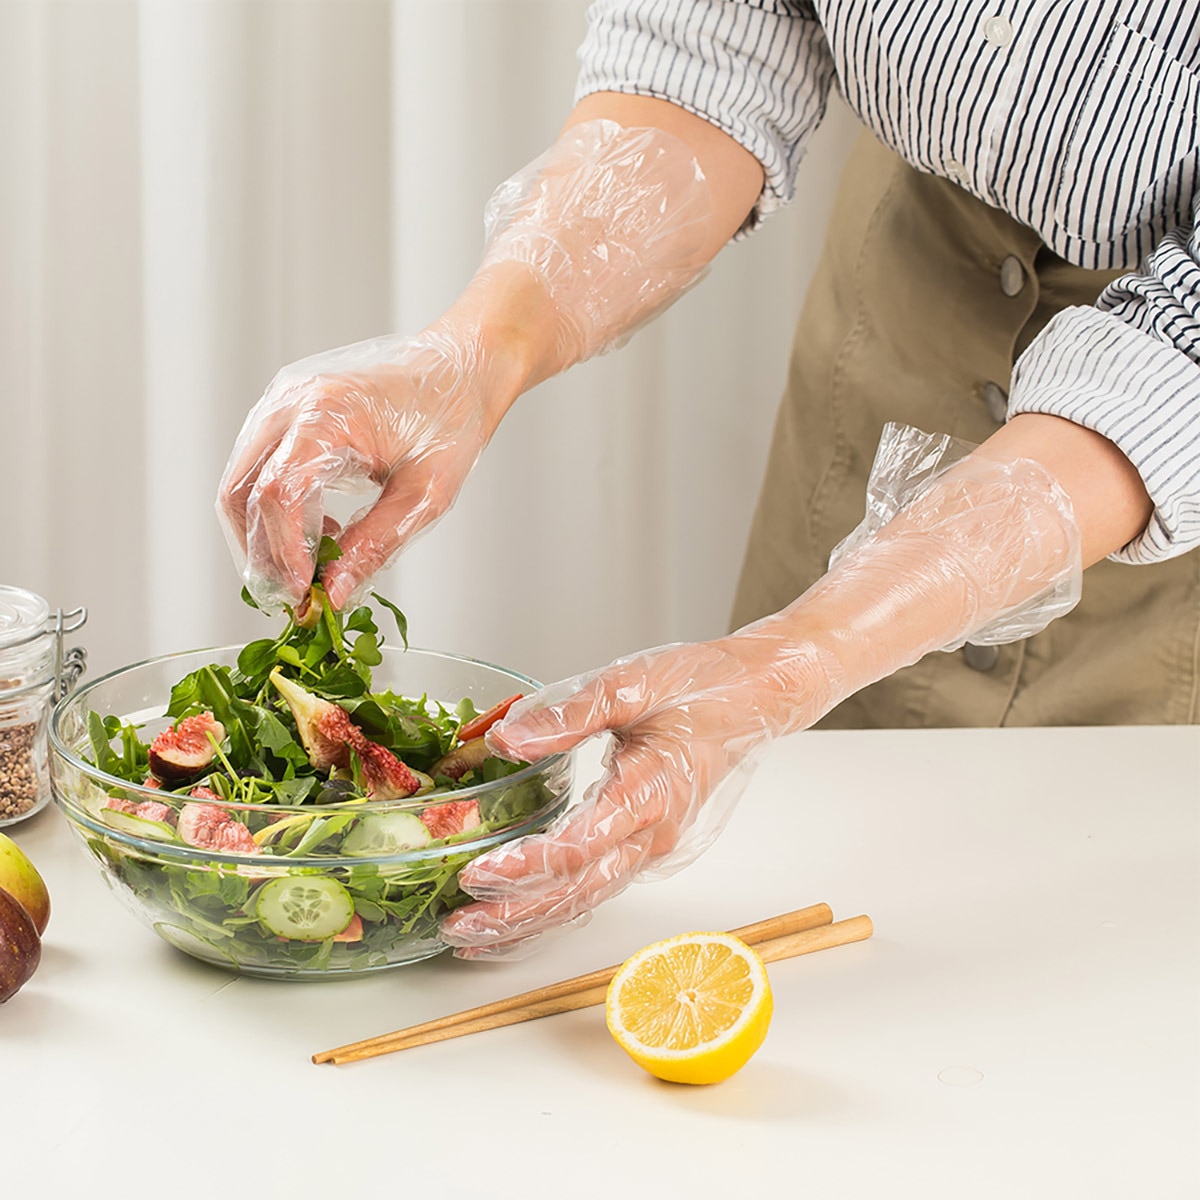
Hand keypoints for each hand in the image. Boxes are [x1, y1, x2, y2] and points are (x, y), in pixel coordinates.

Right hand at [218, 325, 512, 611]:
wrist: (462, 366)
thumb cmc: (452, 419)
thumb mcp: (425, 494)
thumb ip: (375, 545)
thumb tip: (332, 594)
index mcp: (327, 413)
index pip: (277, 494)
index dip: (284, 552)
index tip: (304, 593)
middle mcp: (291, 402)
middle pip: (241, 492)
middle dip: (262, 553)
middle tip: (297, 596)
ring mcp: (282, 403)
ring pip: (242, 484)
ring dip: (266, 535)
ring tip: (316, 566)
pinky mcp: (287, 412)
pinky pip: (260, 469)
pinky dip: (277, 510)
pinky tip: (323, 530)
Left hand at [440, 634, 838, 957]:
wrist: (751, 699)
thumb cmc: (699, 688)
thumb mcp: (632, 683)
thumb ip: (569, 713)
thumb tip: (507, 738)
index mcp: (651, 791)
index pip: (583, 845)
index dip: (530, 864)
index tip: (481, 870)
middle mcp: (654, 832)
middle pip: (581, 889)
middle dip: (517, 913)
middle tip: (460, 926)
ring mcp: (651, 845)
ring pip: (587, 898)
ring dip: (530, 922)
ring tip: (473, 938)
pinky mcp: (644, 845)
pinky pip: (596, 887)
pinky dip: (553, 909)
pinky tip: (515, 920)